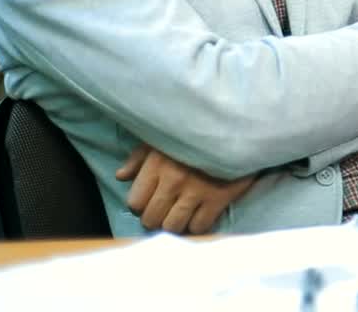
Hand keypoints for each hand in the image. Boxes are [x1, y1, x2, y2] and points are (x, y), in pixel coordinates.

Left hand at [116, 144, 255, 234]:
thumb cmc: (194, 134)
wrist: (236, 129)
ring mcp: (197, 193)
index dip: (140, 204)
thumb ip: (139, 157)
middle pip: (151, 219)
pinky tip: (198, 216)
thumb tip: (121, 177)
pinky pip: (200, 227)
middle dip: (155, 217)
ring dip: (174, 224)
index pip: (135, 202)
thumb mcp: (162, 138)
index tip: (149, 200)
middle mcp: (174, 182)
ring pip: (173, 227)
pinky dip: (197, 225)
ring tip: (179, 216)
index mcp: (157, 165)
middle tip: (164, 210)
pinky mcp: (218, 199)